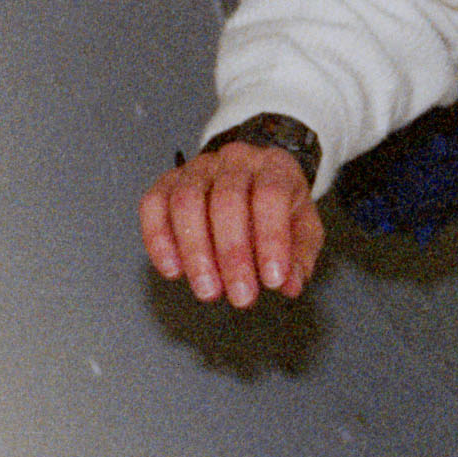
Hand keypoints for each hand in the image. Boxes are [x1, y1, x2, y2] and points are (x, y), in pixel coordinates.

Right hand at [139, 142, 322, 308]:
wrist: (253, 179)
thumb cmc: (280, 207)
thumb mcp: (303, 228)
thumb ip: (300, 256)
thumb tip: (291, 284)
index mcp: (275, 166)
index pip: (272, 195)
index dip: (272, 239)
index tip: (273, 280)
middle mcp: (235, 160)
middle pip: (227, 200)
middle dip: (233, 254)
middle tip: (241, 296)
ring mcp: (197, 168)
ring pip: (187, 201)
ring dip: (195, 252)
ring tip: (208, 290)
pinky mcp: (167, 181)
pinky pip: (153, 205)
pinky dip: (159, 240)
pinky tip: (174, 270)